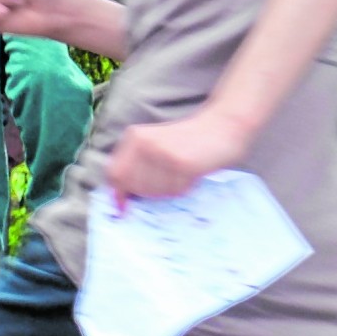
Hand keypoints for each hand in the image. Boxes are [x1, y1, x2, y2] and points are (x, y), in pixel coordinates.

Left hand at [104, 107, 254, 210]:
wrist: (222, 126)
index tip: (124, 209)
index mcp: (133, 136)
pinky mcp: (179, 162)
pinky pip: (173, 190)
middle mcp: (143, 142)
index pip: (115, 173)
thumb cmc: (188, 141)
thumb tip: (119, 199)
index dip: (118, 193)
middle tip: (169, 179)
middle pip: (133, 186)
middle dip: (148, 192)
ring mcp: (160, 152)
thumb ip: (135, 167)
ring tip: (181, 173)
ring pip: (153, 191)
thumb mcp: (155, 146)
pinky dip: (183, 188)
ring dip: (167, 189)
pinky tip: (192, 172)